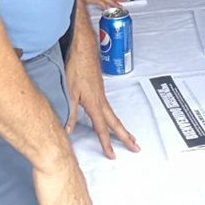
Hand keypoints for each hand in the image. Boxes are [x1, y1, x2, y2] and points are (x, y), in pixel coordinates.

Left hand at [65, 13, 139, 159]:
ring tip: (130, 138)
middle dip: (126, 137)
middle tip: (136, 148)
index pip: (101, 129)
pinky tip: (112, 121)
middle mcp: (102, 101)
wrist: (84, 49)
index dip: (106, 143)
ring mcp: (102, 95)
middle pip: (115, 123)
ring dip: (122, 128)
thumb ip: (70, 113)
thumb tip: (68, 130)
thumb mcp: (70, 92)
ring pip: (113, 116)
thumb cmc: (77, 68)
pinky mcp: (100, 91)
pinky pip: (109, 109)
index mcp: (95, 104)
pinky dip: (113, 119)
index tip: (112, 155)